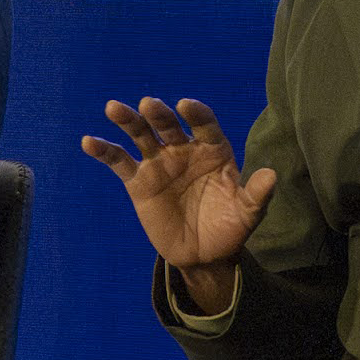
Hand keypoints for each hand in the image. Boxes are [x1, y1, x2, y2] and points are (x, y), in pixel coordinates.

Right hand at [85, 96, 276, 308]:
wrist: (204, 255)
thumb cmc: (230, 228)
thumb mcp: (248, 214)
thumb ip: (257, 194)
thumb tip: (271, 175)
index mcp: (213, 150)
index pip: (204, 124)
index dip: (196, 114)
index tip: (186, 106)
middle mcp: (184, 149)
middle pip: (169, 125)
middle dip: (159, 113)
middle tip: (148, 104)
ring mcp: (159, 163)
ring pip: (141, 135)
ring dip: (128, 120)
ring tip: (114, 108)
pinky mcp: (138, 181)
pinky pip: (119, 162)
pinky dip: (104, 150)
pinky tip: (89, 141)